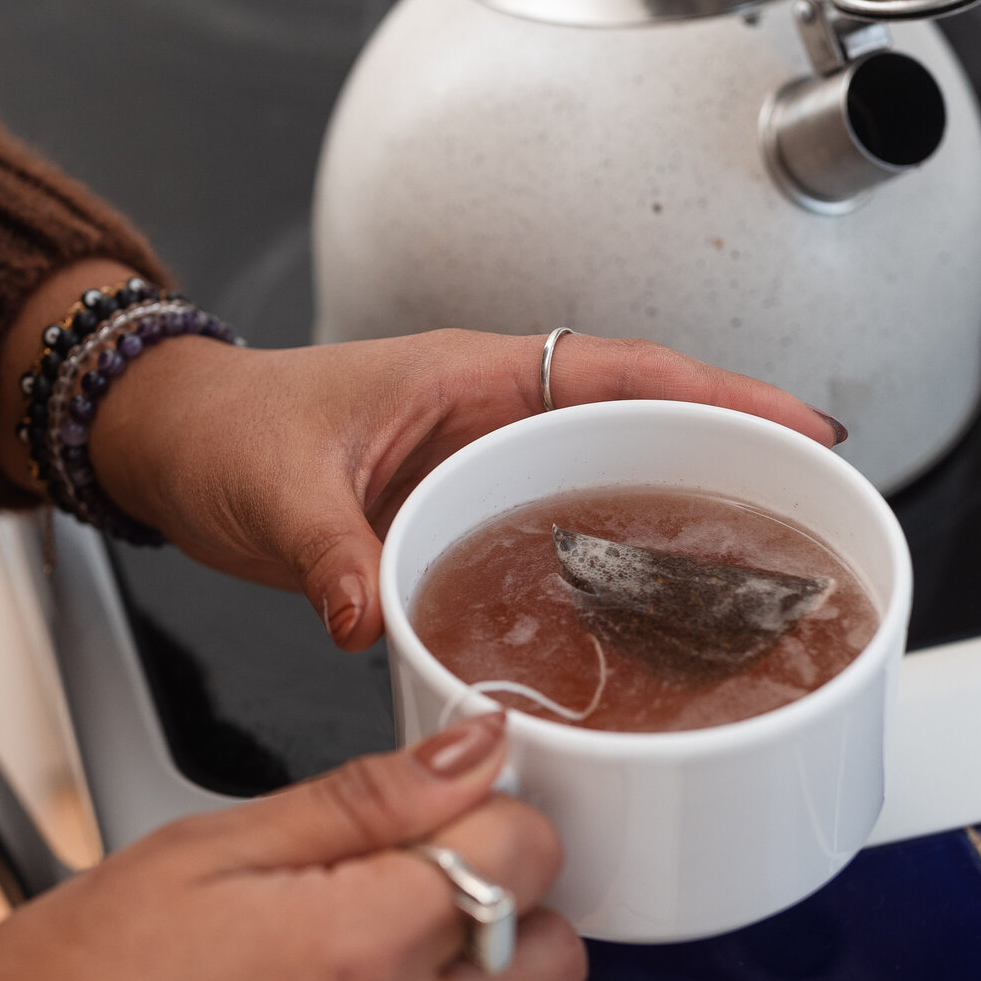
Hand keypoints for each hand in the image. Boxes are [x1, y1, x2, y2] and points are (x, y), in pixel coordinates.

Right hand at [0, 714, 600, 980]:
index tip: (449, 810)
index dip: (492, 808)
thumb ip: (361, 798)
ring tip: (453, 971)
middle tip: (428, 884)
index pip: (523, 848)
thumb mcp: (201, 850)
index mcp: (353, 947)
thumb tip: (468, 750)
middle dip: (516, 898)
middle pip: (562, 951)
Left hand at [1, 259, 840, 650]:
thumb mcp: (274, 490)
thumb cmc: (221, 430)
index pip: (620, 371)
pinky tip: (644, 609)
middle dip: (730, 450)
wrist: (167, 445)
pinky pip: (556, 527)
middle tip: (813, 501)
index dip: (718, 395)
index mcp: (466, 377)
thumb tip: (374, 607)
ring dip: (675, 507)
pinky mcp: (457, 513)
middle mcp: (486, 414)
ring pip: (605, 475)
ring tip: (757, 559)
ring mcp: (477, 464)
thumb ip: (328, 551)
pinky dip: (609, 556)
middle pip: (640, 423)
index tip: (796, 422)